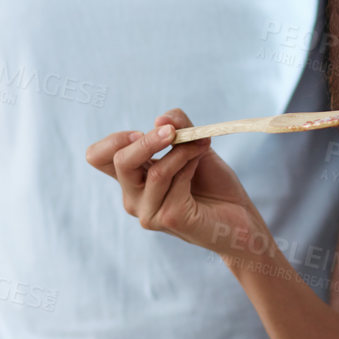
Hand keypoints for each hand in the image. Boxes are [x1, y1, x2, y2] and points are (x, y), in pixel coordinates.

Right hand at [85, 107, 264, 256]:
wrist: (240, 217)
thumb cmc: (213, 183)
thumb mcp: (193, 144)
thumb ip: (178, 126)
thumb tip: (161, 120)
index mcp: (132, 179)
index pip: (98, 157)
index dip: (114, 140)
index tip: (142, 132)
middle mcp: (133, 197)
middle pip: (119, 161)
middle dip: (149, 140)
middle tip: (173, 132)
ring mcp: (148, 212)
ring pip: (155, 171)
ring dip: (182, 151)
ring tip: (201, 146)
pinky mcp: (169, 218)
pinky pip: (175, 181)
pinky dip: (190, 163)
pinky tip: (201, 162)